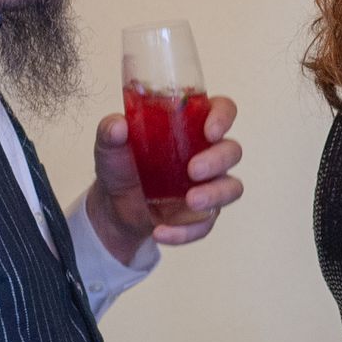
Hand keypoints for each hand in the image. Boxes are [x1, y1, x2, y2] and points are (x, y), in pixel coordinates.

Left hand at [86, 95, 243, 261]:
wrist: (113, 207)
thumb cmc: (121, 166)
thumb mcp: (109, 147)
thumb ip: (110, 132)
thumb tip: (117, 126)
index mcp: (192, 125)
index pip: (222, 110)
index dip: (223, 117)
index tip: (210, 130)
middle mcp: (208, 152)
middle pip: (232, 150)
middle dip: (218, 160)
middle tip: (193, 170)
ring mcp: (210, 184)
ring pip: (232, 187)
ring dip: (215, 195)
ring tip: (191, 201)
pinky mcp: (204, 214)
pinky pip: (207, 223)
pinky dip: (186, 230)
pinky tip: (161, 231)